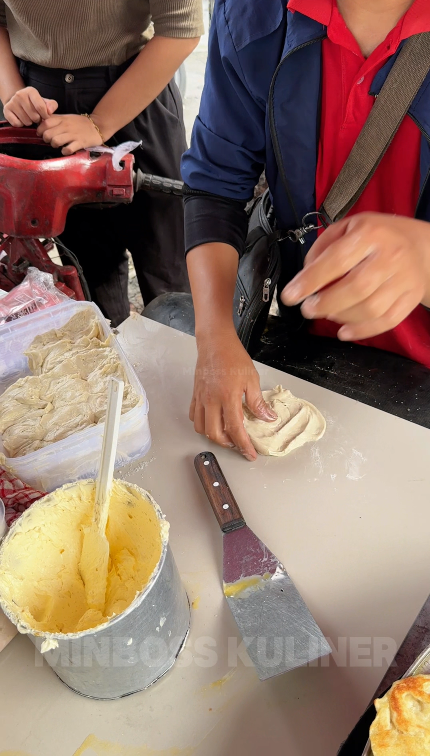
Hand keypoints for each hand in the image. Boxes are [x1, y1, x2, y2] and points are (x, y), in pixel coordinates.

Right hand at [4, 87, 57, 126]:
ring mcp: (12, 102)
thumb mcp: (45, 102)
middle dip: (37, 119)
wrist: (18, 102)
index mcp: (31, 91)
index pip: (41, 107)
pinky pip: (17, 124)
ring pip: (26, 121)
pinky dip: (21, 125)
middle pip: (34, 116)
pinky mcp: (6, 110)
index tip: (45, 117)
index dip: (45, 116)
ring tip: (28, 117)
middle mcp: (20, 94)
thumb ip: (52, 105)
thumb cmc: (34, 103)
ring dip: (29, 122)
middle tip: (35, 116)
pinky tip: (21, 119)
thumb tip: (49, 112)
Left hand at [37, 114, 103, 154]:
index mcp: (62, 119)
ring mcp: (73, 135)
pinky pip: (68, 149)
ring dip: (54, 145)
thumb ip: (55, 119)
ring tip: (58, 146)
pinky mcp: (80, 143)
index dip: (40, 130)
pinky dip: (65, 151)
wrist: (97, 126)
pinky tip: (66, 150)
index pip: (45, 123)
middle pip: (48, 134)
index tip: (41, 134)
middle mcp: (66, 126)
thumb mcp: (66, 117)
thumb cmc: (79, 123)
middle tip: (50, 141)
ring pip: (56, 141)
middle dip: (46, 139)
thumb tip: (41, 122)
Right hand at [190, 331, 276, 460]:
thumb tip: (268, 418)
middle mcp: (212, 400)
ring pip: (202, 428)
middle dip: (228, 444)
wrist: (215, 343)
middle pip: (215, 434)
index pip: (236, 429)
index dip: (244, 445)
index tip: (250, 454)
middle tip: (239, 444)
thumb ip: (258, 402)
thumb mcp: (252, 379)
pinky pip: (194, 416)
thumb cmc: (233, 357)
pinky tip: (213, 421)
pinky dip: (203, 424)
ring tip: (226, 434)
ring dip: (214, 436)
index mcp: (228, 397)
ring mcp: (201, 398)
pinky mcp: (195, 395)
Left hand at [281, 213, 429, 340]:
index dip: (310, 281)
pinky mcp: (411, 298)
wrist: (422, 245)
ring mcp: (404, 279)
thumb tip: (305, 277)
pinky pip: (386, 321)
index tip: (290, 296)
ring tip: (326, 313)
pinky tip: (344, 331)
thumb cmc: (378, 236)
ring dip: (341, 317)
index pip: (336, 260)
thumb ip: (323, 248)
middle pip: (355, 289)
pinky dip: (362, 331)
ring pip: (370, 309)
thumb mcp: (348, 227)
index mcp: (370, 233)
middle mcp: (390, 256)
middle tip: (307, 309)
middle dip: (325, 304)